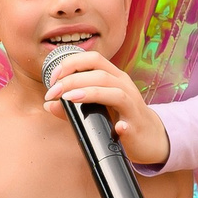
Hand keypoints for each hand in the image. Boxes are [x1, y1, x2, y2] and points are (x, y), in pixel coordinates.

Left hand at [42, 49, 170, 167]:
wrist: (149, 139)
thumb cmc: (119, 119)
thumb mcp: (94, 109)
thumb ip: (71, 107)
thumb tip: (49, 105)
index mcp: (113, 77)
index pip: (93, 59)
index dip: (71, 63)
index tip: (53, 78)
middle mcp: (124, 86)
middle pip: (100, 74)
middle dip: (72, 80)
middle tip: (52, 93)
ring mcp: (132, 106)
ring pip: (115, 92)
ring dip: (90, 93)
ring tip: (69, 99)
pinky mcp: (136, 126)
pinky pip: (130, 123)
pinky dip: (122, 124)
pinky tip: (116, 127)